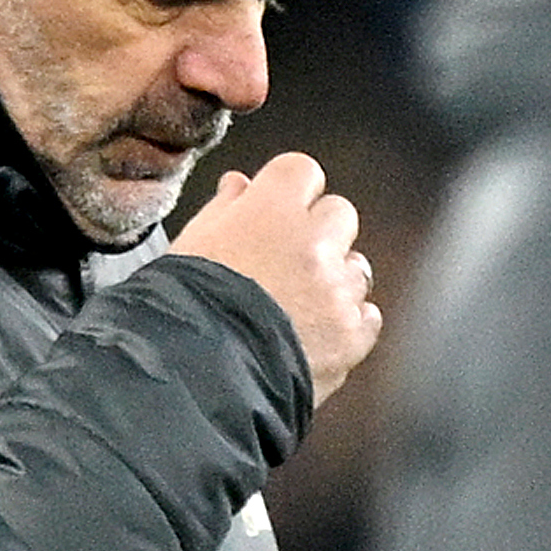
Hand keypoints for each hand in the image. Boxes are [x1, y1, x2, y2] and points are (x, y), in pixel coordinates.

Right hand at [170, 152, 381, 406]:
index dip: (289, 192)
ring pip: (357, 266)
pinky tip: (316, 334)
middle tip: (287, 261)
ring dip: (334, 279)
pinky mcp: (351, 336)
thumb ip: (223, 210)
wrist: (196, 379)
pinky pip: (368, 316)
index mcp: (271, 211)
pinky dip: (348, 322)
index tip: (277, 211)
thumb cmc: (182, 310)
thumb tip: (241, 186)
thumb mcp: (190, 246)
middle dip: (318, 233)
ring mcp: (336, 291)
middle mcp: (313, 243)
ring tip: (297, 306)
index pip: (301, 171)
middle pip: (339, 213)